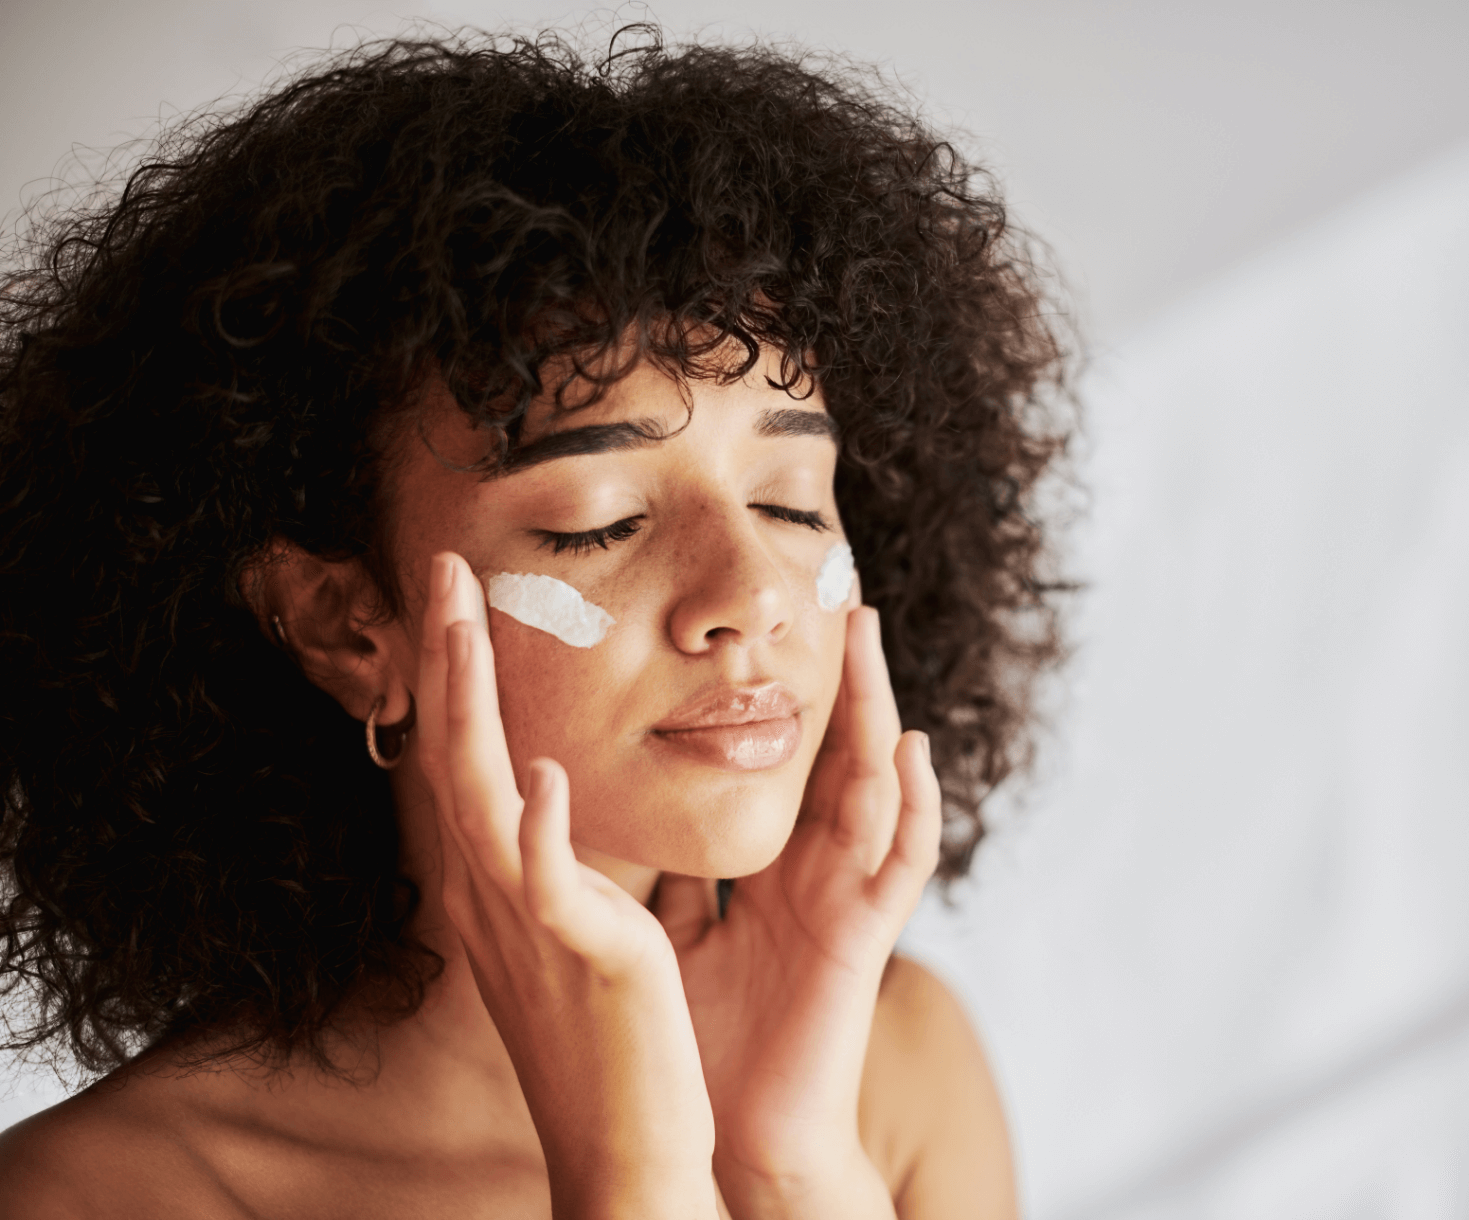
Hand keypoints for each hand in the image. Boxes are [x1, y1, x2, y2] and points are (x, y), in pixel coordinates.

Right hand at [417, 552, 717, 1218]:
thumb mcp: (569, 931)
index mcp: (499, 883)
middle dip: (449, 661)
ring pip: (484, 797)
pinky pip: (549, 883)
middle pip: (457, 757)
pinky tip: (543, 772)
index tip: (458, 601)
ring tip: (464, 624)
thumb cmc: (602, 1037)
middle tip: (446, 573)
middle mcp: (493, 894)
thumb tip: (553, 800)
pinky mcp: (582, 956)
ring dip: (471, 707)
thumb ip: (556, 864)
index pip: (465, 759)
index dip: (455, 677)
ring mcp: (528, 923)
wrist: (622, 1145)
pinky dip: (540, 829)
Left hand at [656, 606, 942, 1218]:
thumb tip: (627, 806)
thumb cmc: (699, 1036)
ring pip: (874, 789)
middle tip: (845, 601)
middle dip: (844, 683)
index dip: (791, 701)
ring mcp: (844, 901)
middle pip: (838, 759)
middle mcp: (815, 875)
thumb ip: (671, 868)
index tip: (784, 631)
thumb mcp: (675, 929)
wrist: (718, 1132)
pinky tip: (910, 751)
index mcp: (770, 871)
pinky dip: (913, 808)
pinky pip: (901, 867)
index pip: (789, 766)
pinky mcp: (861, 940)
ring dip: (878, 712)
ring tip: (872, 641)